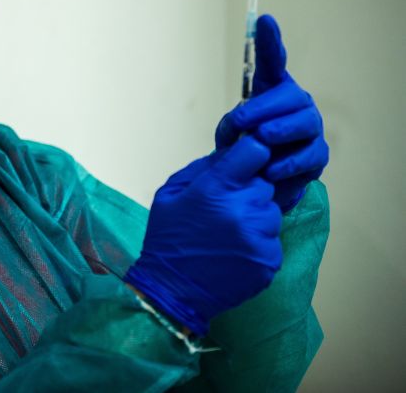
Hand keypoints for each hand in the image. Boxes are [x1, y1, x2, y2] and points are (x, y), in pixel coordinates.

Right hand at [124, 136, 281, 336]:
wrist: (172, 290)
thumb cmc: (168, 239)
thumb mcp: (170, 194)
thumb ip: (202, 168)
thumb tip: (229, 152)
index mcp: (216, 187)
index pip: (256, 150)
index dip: (249, 155)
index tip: (242, 164)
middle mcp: (243, 208)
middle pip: (264, 183)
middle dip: (248, 191)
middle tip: (225, 209)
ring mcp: (259, 236)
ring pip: (271, 212)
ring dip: (256, 218)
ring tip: (229, 234)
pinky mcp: (269, 260)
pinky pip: (272, 239)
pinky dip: (258, 243)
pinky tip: (235, 252)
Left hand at [215, 15, 328, 211]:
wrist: (258, 181)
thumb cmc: (246, 149)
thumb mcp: (231, 134)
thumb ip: (232, 126)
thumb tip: (238, 129)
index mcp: (273, 92)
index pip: (273, 63)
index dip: (270, 42)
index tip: (265, 21)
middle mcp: (296, 104)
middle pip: (290, 96)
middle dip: (264, 108)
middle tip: (242, 123)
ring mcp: (310, 128)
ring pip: (304, 122)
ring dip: (280, 131)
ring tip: (261, 141)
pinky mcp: (317, 156)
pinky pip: (308, 155)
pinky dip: (287, 162)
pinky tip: (270, 169)